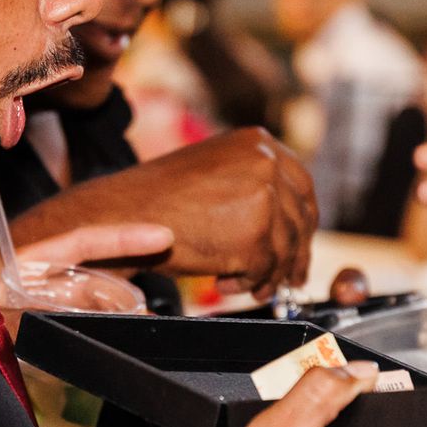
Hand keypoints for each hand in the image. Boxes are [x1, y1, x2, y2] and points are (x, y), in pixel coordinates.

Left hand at [0, 222, 174, 322]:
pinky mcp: (23, 332)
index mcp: (18, 261)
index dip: (123, 237)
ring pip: (80, 303)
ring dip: (108, 314)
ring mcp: (25, 305)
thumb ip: (36, 318)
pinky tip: (104, 346)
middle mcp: (25, 278)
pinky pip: (65, 326)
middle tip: (148, 311)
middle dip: (122, 289)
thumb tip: (85, 323)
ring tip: (134, 328)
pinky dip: (89, 332)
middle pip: (87, 275)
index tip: (164, 235)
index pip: (80, 241)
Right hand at [18, 128, 317, 299]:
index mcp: (259, 142)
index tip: (299, 245)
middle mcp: (267, 162)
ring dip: (269, 273)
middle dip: (294, 254)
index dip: (302, 222)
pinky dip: (250, 282)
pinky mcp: (255, 234)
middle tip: (289, 278)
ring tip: (247, 284)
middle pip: (301, 218)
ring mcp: (264, 196)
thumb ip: (253, 184)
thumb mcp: (216, 174)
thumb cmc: (161, 200)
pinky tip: (225, 283)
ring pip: (287, 248)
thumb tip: (289, 220)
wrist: (123, 215)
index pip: (301, 186)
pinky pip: (267, 269)